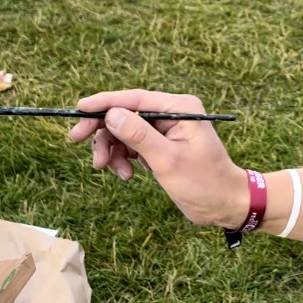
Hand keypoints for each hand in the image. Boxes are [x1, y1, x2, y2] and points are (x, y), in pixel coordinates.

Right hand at [69, 89, 249, 228]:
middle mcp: (172, 112)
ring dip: (112, 149)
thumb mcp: (167, 160)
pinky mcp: (161, 144)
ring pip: (124, 130)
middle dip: (102, 130)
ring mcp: (165, 128)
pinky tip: (126, 175)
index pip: (134, 98)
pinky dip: (123, 158)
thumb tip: (111, 114)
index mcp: (179, 108)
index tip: (78, 109)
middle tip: (76, 141)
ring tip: (112, 171)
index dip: (104, 102)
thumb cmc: (204, 183)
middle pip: (125, 113)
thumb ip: (139, 136)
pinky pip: (132, 144)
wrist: (225, 205)